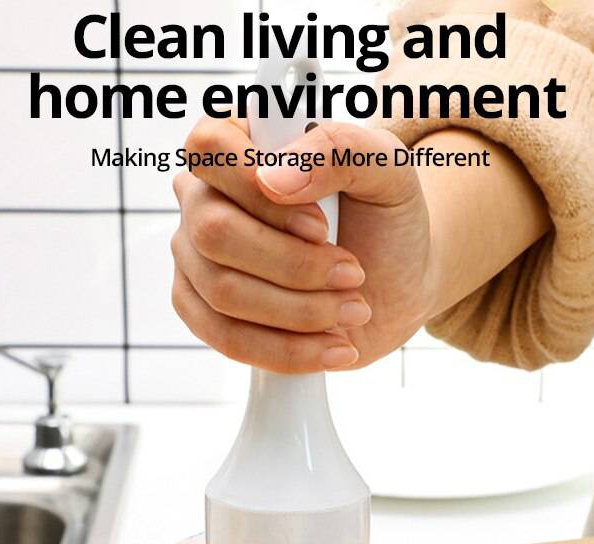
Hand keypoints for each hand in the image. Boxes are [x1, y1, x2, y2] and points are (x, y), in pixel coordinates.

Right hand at [171, 117, 434, 372]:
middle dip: (295, 267)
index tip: (319, 227)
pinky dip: (288, 351)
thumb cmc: (386, 219)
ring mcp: (197, 257)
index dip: (258, 194)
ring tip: (354, 309)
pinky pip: (227, 340)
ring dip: (302, 311)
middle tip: (353, 275)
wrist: (396, 283)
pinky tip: (335, 347)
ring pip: (223, 292)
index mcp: (240, 142)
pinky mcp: (206, 311)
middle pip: (214, 233)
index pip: (210, 149)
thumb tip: (275, 179)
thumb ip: (340, 150)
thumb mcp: (388, 171)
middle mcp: (206, 197)